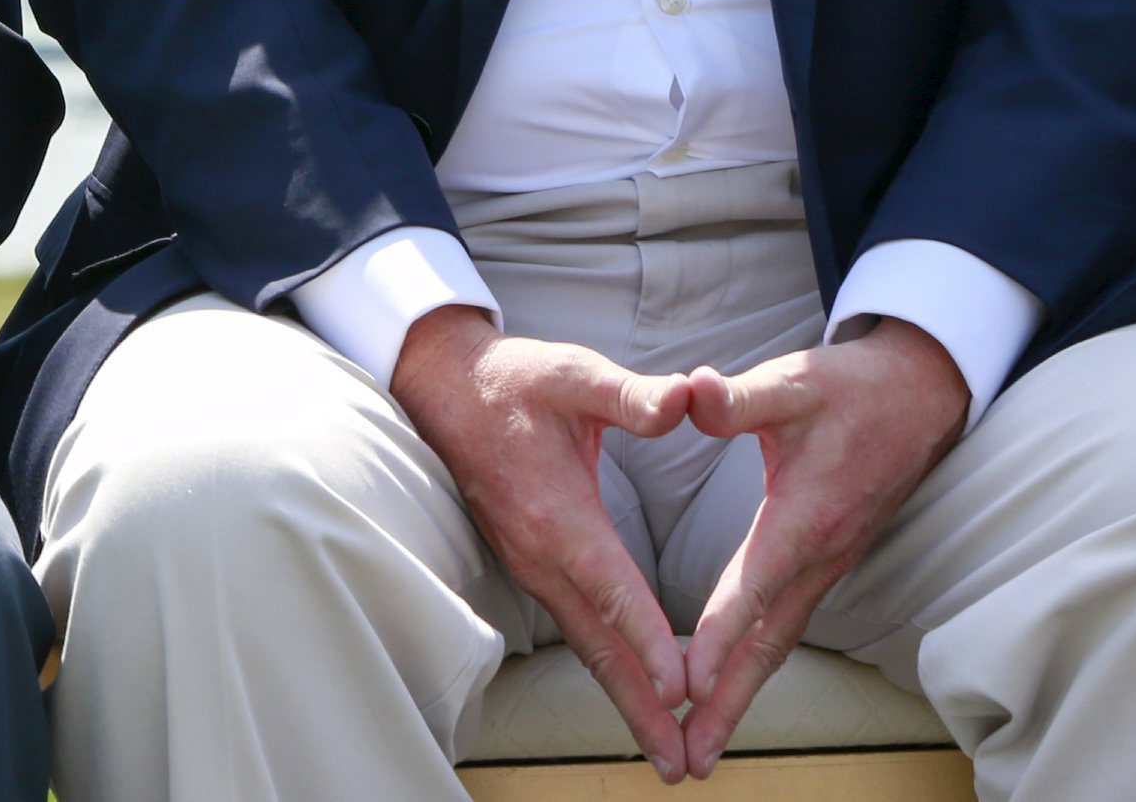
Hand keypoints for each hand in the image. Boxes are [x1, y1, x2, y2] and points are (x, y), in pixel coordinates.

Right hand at [393, 306, 697, 781]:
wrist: (444, 387)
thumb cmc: (515, 379)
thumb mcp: (573, 373)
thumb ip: (633, 394)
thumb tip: (691, 398)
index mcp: (556, 511)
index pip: (610, 585)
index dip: (647, 637)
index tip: (682, 687)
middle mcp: (541, 552)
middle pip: (597, 643)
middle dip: (640, 704)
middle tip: (679, 763)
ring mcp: (531, 564)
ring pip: (586, 643)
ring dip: (627, 698)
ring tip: (666, 749)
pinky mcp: (531, 565)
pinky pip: (576, 628)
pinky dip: (608, 667)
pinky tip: (635, 690)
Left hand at [675, 321, 966, 776]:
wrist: (919, 396)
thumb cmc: (850, 390)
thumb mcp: (794, 381)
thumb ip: (738, 397)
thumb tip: (690, 392)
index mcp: (806, 515)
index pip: (755, 583)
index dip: (719, 631)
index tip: (686, 679)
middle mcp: (819, 554)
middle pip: (768, 641)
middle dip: (729, 700)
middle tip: (692, 758)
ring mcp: (827, 565)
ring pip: (778, 642)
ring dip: (740, 694)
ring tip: (702, 746)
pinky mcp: (826, 563)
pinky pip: (785, 626)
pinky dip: (755, 663)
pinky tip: (727, 688)